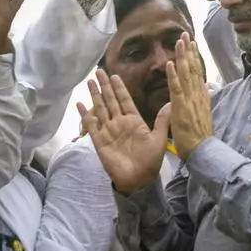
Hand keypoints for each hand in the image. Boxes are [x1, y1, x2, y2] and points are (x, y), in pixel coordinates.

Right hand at [79, 69, 169, 193]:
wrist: (138, 180)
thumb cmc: (150, 161)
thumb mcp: (159, 138)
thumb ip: (162, 120)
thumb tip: (171, 103)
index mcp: (134, 121)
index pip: (125, 100)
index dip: (119, 88)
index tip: (114, 75)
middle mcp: (120, 123)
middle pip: (110, 100)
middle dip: (104, 86)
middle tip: (98, 71)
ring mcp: (109, 131)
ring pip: (100, 109)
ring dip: (95, 95)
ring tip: (89, 81)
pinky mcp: (100, 141)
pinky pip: (91, 125)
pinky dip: (85, 115)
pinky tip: (79, 104)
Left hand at [166, 34, 213, 159]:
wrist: (202, 151)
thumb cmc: (199, 137)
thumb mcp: (203, 114)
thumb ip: (203, 99)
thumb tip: (206, 86)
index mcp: (201, 96)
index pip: (197, 72)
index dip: (194, 57)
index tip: (192, 43)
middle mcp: (197, 95)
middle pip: (193, 68)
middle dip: (189, 50)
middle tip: (185, 34)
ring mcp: (190, 100)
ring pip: (186, 74)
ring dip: (183, 56)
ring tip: (180, 40)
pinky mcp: (182, 107)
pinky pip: (177, 88)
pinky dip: (174, 75)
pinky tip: (171, 62)